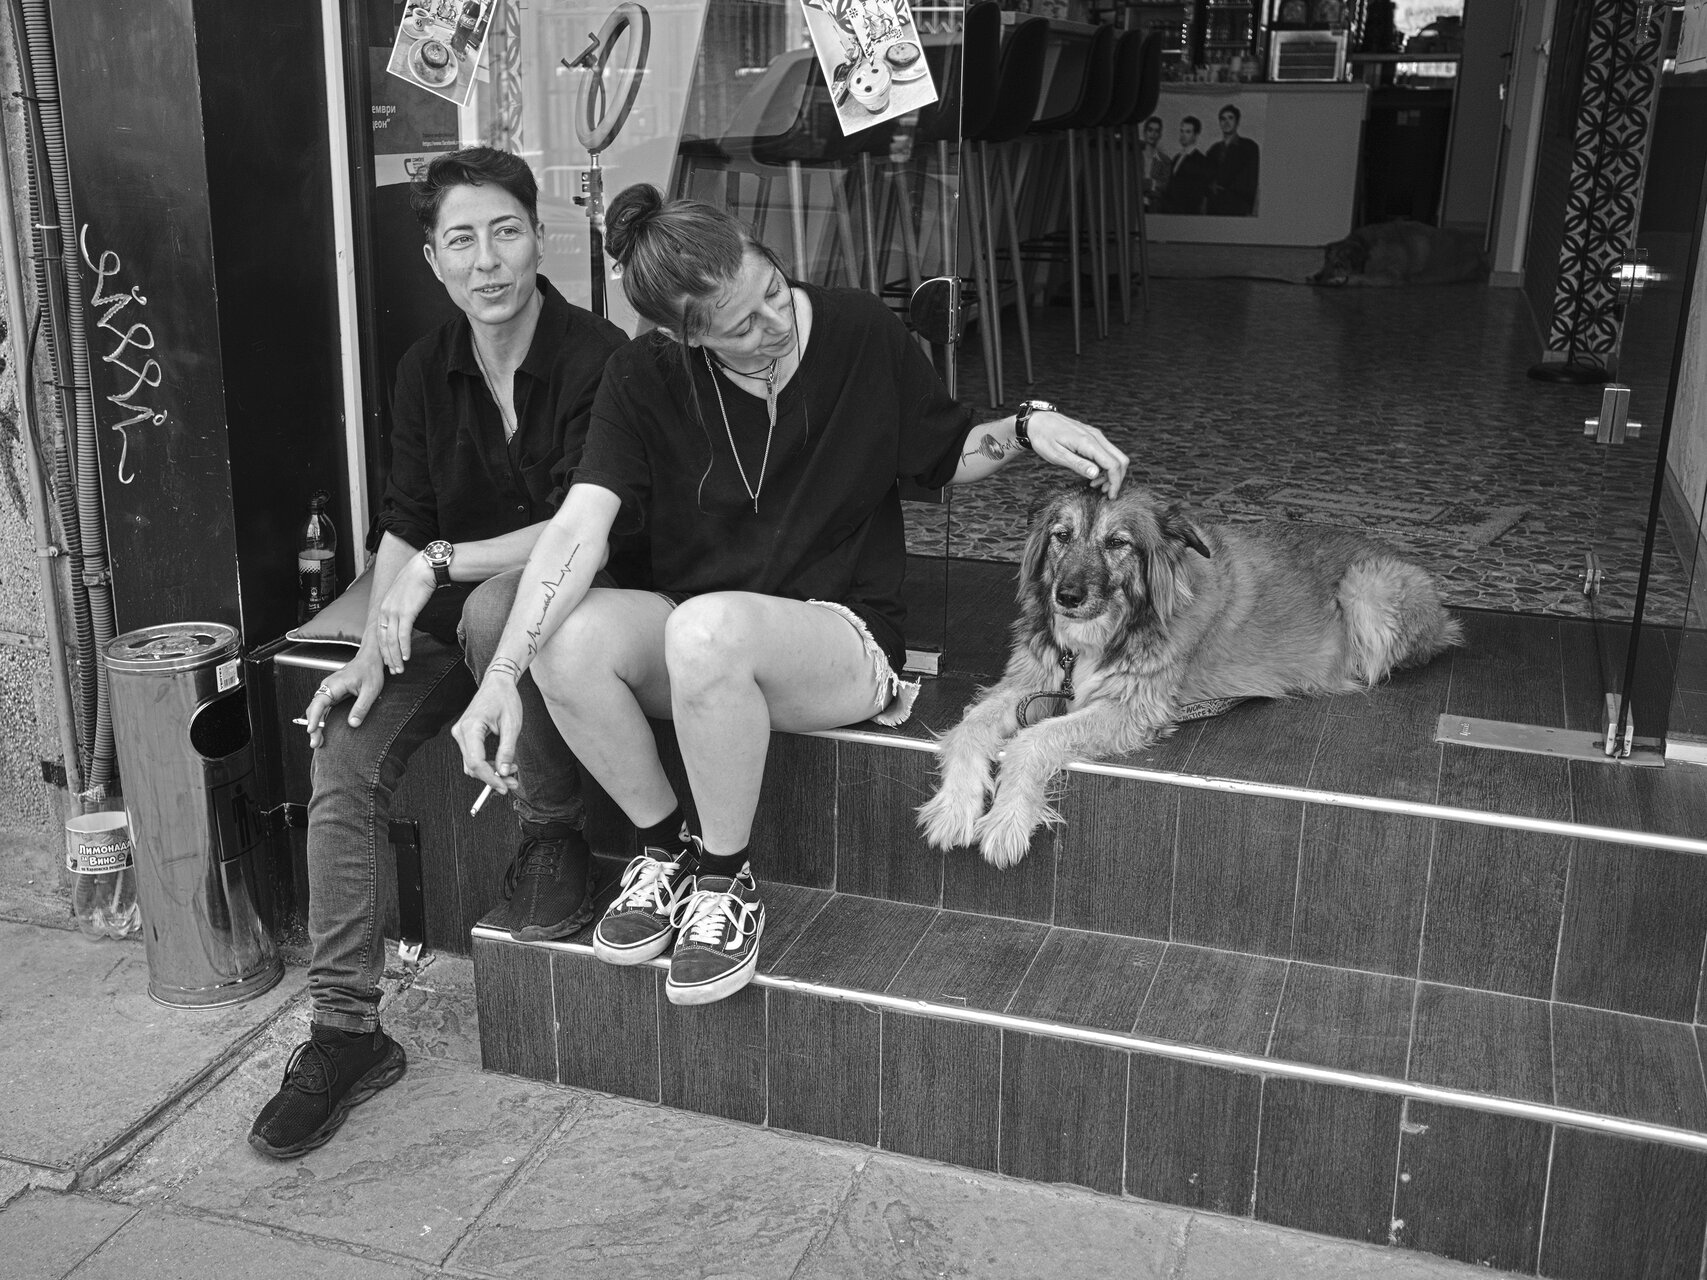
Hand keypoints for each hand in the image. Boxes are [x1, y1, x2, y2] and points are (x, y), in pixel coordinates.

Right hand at [302, 648, 385, 748]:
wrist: (371, 658)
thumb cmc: (370, 670)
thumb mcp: (370, 691)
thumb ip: (361, 707)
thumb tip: (353, 724)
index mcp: (334, 684)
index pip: (319, 703)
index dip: (313, 718)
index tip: (311, 730)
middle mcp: (328, 686)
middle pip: (315, 709)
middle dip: (312, 726)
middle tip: (315, 743)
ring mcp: (329, 689)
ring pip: (317, 709)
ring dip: (315, 724)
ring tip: (317, 741)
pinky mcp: (332, 693)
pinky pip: (323, 707)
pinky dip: (320, 719)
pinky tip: (321, 730)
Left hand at [375, 555, 435, 673]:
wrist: (424, 568)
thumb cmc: (417, 581)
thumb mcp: (403, 596)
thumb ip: (400, 608)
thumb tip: (405, 619)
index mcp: (383, 607)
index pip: (380, 634)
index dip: (383, 650)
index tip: (389, 661)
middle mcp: (385, 611)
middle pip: (383, 640)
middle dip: (388, 658)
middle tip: (394, 671)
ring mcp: (394, 612)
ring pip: (392, 640)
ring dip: (396, 657)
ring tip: (400, 668)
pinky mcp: (406, 612)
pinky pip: (403, 634)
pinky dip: (404, 647)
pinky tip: (407, 657)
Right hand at [451, 673, 523, 794]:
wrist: (498, 683)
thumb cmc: (505, 699)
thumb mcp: (512, 725)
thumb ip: (507, 750)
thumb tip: (503, 772)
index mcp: (470, 727)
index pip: (476, 762)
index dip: (489, 778)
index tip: (504, 787)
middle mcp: (461, 732)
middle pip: (472, 766)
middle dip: (492, 777)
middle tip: (512, 783)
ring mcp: (461, 734)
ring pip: (472, 764)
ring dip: (490, 772)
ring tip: (511, 772)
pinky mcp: (465, 735)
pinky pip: (473, 756)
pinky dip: (487, 764)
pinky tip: (502, 764)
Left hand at [1027, 411, 1129, 497]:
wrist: (1038, 421)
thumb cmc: (1044, 438)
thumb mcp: (1057, 455)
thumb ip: (1078, 464)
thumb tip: (1096, 474)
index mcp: (1088, 442)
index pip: (1113, 464)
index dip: (1115, 482)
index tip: (1110, 496)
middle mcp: (1096, 437)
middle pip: (1120, 459)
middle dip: (1117, 479)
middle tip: (1105, 493)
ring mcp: (1095, 435)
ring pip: (1115, 456)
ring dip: (1111, 473)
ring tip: (1096, 485)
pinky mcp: (1092, 436)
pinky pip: (1106, 452)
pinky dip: (1105, 465)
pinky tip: (1093, 474)